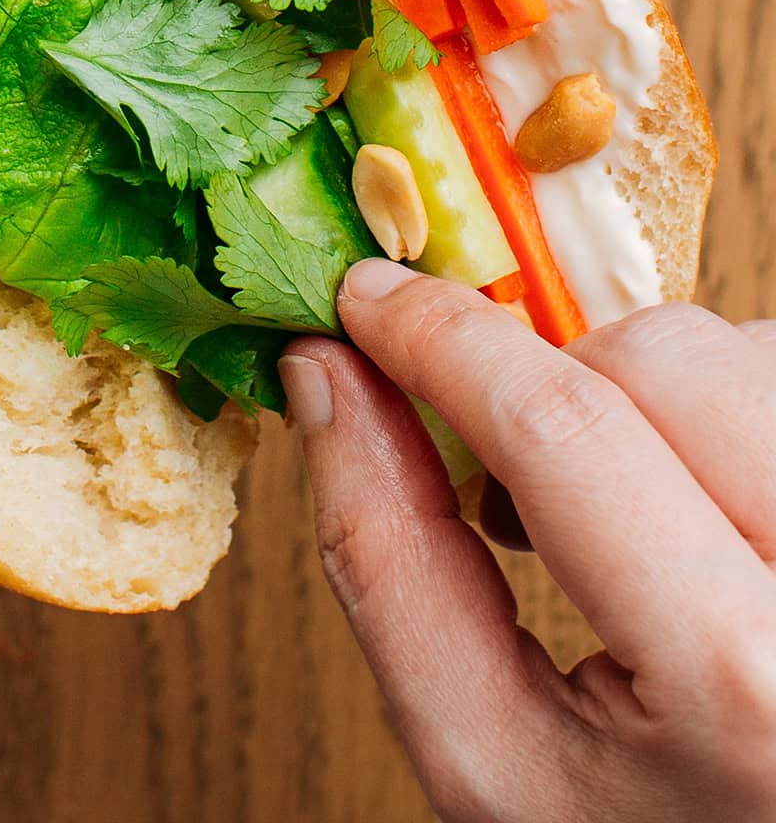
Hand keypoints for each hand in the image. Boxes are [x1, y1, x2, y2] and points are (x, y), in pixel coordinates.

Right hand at [282, 262, 775, 822]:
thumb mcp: (490, 760)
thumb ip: (389, 564)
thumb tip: (327, 377)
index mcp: (740, 678)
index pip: (563, 429)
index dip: (442, 340)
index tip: (366, 300)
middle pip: (665, 359)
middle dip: (554, 382)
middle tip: (519, 492)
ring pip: (739, 348)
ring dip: (649, 394)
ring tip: (629, 516)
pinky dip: (722, 406)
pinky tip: (698, 504)